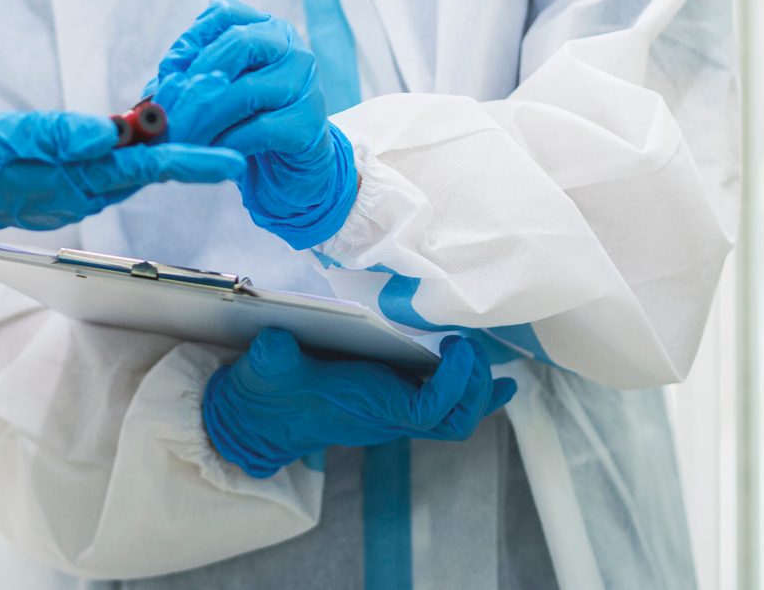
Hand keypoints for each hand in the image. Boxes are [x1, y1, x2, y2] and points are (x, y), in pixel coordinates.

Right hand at [0, 111, 246, 256]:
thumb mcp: (15, 136)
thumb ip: (65, 134)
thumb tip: (112, 131)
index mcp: (79, 178)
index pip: (149, 167)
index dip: (193, 162)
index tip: (233, 161)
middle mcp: (83, 191)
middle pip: (146, 171)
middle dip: (186, 154)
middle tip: (228, 135)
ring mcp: (70, 193)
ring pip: (126, 171)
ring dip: (156, 153)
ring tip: (191, 127)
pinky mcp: (56, 188)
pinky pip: (101, 171)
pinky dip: (123, 155)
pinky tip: (129, 139)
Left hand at [150, 0, 357, 247]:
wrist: (289, 167)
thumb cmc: (246, 121)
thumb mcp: (217, 91)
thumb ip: (189, 79)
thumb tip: (159, 86)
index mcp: (266, 29)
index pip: (225, 13)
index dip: (191, 38)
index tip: (168, 71)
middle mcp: (291, 48)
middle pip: (239, 43)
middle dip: (196, 76)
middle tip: (168, 110)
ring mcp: (305, 83)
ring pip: (247, 90)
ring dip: (204, 117)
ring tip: (180, 137)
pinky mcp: (307, 123)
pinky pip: (260, 129)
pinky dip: (226, 143)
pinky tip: (209, 154)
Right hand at [202, 329, 517, 478]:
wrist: (266, 416)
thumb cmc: (273, 388)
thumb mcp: (268, 368)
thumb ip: (272, 356)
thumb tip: (275, 341)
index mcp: (364, 406)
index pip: (423, 412)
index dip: (450, 385)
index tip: (454, 345)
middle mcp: (387, 417)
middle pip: (453, 421)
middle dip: (475, 387)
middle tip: (471, 345)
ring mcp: (395, 414)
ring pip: (455, 418)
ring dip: (478, 390)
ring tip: (484, 358)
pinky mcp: (397, 405)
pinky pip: (448, 409)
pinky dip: (475, 394)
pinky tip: (497, 381)